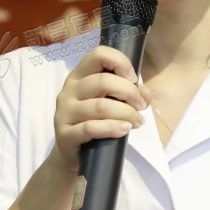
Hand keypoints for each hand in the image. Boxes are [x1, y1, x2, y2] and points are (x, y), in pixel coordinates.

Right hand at [51, 46, 150, 173]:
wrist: (73, 155)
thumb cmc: (95, 123)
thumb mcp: (112, 103)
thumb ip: (129, 93)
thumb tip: (144, 93)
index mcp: (80, 76)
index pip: (98, 54)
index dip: (120, 62)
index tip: (133, 79)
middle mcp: (69, 90)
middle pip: (102, 81)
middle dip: (129, 93)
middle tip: (140, 106)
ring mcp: (64, 112)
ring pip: (99, 106)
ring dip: (125, 113)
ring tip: (136, 121)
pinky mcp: (65, 135)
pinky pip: (90, 128)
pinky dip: (112, 128)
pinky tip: (124, 130)